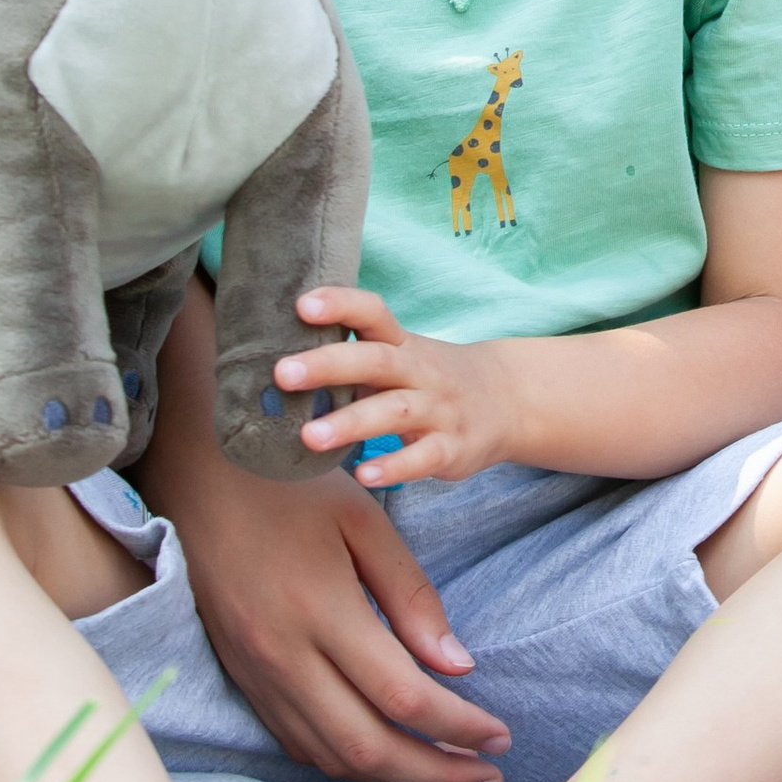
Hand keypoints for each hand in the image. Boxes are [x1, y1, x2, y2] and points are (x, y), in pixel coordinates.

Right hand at [138, 284, 509, 781]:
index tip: (500, 738)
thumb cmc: (291, 483)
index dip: (459, 728)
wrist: (197, 470)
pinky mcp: (238, 675)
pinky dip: (345, 759)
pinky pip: (296, 740)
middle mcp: (282, 656)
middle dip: (435, 772)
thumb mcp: (365, 521)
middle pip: (368, 748)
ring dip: (392, 775)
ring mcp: (254, 673)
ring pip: (329, 755)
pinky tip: (382, 754)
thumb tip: (458, 667)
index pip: (403, 697)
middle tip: (488, 777)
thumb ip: (411, 596)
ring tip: (447, 770)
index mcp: (321, 612)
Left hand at [278, 289, 514, 488]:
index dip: (341, 305)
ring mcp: (439, 410)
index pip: (374, 314)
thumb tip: (274, 370)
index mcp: (402, 344)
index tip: (301, 304)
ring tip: (309, 436)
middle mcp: (421, 371)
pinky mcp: (452, 448)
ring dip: (351, 423)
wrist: (508, 400)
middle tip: (282, 373)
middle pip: (376, 361)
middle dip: (329, 365)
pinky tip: (365, 476)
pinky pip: (424, 457)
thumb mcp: (399, 357)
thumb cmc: (429, 379)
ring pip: (395, 411)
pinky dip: (395, 466)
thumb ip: (351, 360)